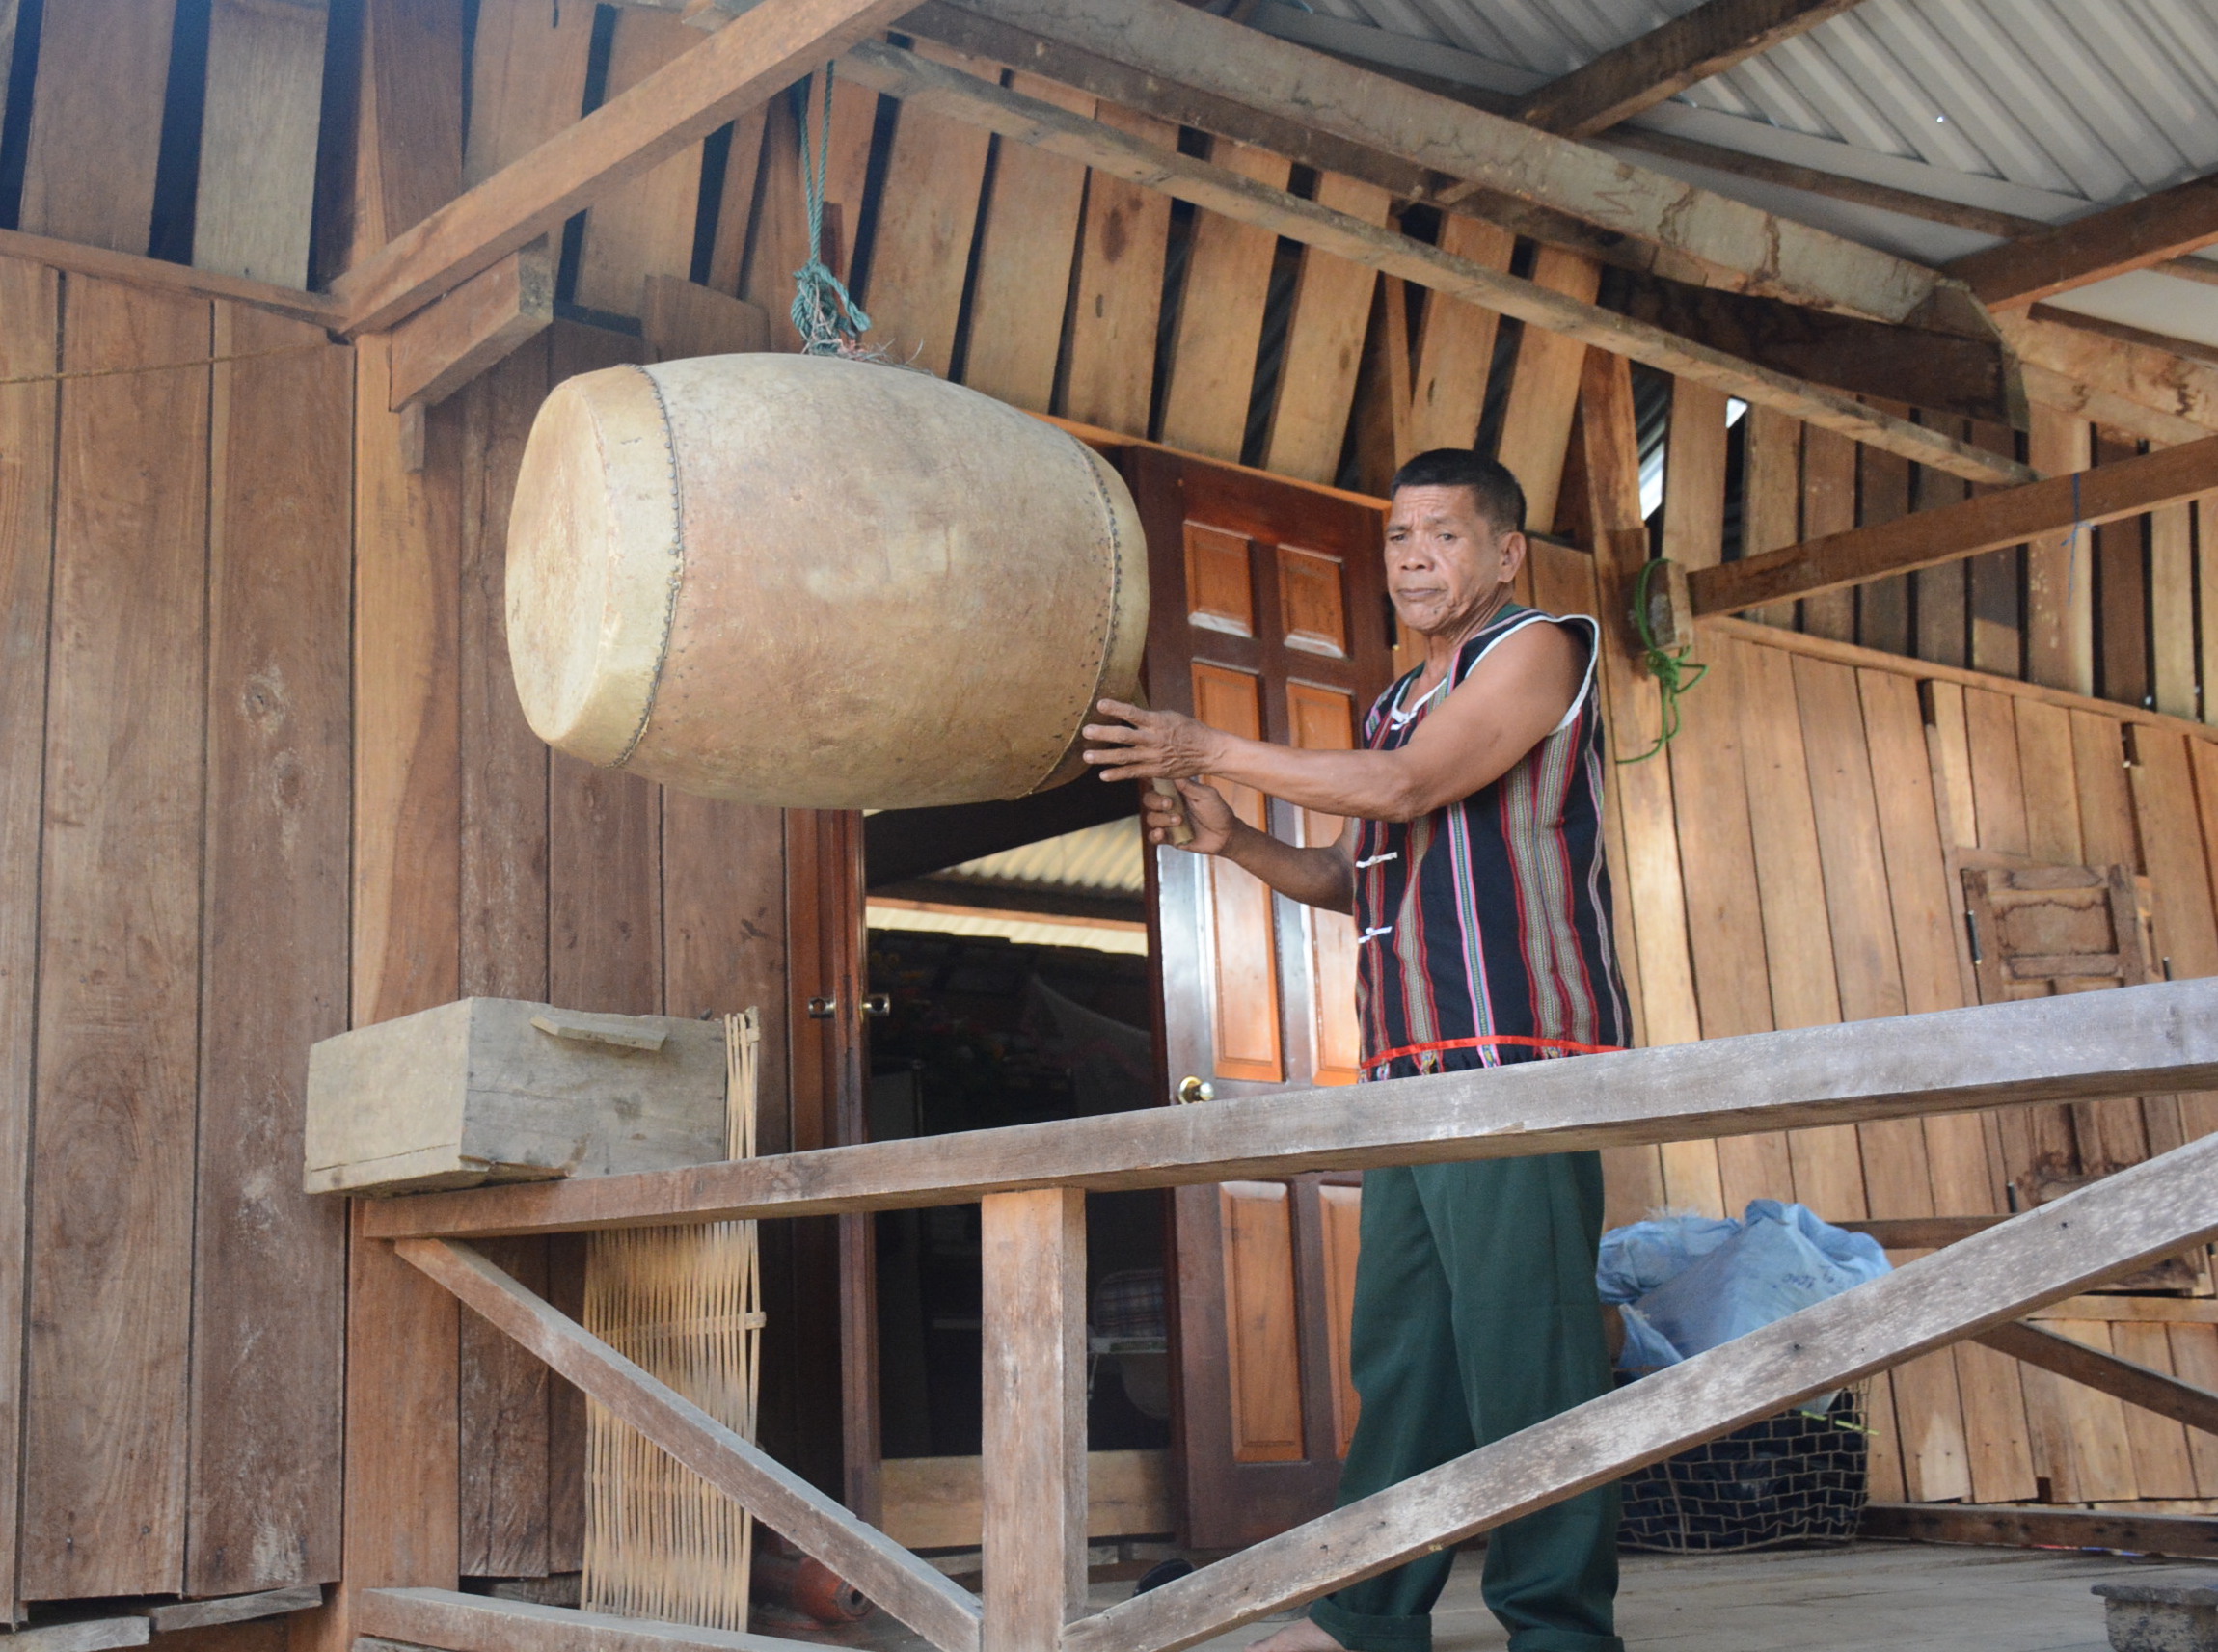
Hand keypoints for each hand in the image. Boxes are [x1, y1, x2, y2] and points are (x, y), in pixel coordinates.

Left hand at [1082, 699, 1223, 781]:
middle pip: (1124, 736)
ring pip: (1124, 757)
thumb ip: (1148, 717)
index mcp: (1157, 722)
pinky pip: (1133, 773)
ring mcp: (1153, 757)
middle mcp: (1153, 739)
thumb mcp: (1169, 716)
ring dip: (1104, 756)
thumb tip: (1126, 711)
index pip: (1133, 713)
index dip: (1116, 708)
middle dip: (1103, 734)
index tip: (1100, 704)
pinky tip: (1102, 775)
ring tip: (1087, 755)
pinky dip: (1117, 775)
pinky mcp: (1155, 771)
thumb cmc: (1187, 730)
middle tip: (1086, 731)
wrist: (1207, 751)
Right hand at [1142, 778, 1237, 853]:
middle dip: (1156, 801)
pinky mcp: (1169, 838)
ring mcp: (1168, 822)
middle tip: (1170, 803)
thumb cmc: (1218, 811)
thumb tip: (1173, 774)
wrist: (1226, 835)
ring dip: (1161, 818)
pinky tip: (1161, 832)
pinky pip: (1153, 837)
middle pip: (1149, 800)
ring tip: (1179, 820)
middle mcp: (1169, 806)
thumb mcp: (1206, 795)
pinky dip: (1154, 835)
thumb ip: (1189, 786)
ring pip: (1151, 818)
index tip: (1154, 780)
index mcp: (1176, 792)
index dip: (1151, 781)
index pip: (1158, 784)